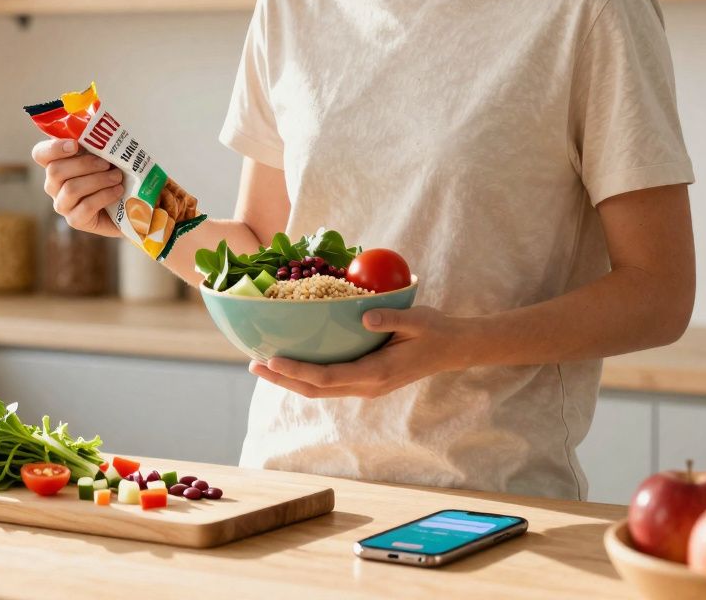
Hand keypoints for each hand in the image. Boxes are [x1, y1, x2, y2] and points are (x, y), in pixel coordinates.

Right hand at [30, 139, 122, 236]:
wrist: (131, 206)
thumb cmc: (115, 175)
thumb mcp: (107, 154)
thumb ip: (98, 142)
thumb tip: (103, 126)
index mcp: (57, 164)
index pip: (40, 154)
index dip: (53, 148)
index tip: (75, 144)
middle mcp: (54, 185)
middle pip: (55, 170)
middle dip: (85, 164)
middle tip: (106, 163)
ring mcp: (62, 204)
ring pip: (71, 189)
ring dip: (98, 180)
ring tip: (117, 177)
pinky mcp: (75, 220)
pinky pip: (85, 206)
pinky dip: (104, 196)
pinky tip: (117, 191)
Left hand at [248, 306, 460, 398]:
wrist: (453, 349)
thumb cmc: (435, 331)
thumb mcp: (418, 320)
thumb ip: (392, 318)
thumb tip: (364, 315)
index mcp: (376, 373)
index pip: (327, 376)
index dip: (296, 370)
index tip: (271, 359)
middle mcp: (366, 386)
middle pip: (314, 389)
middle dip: (282, 379)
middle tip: (252, 365)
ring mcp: (365, 387)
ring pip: (319, 390)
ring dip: (289, 380)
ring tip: (261, 366)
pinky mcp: (364, 381)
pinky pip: (329, 383)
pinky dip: (305, 376)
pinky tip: (290, 364)